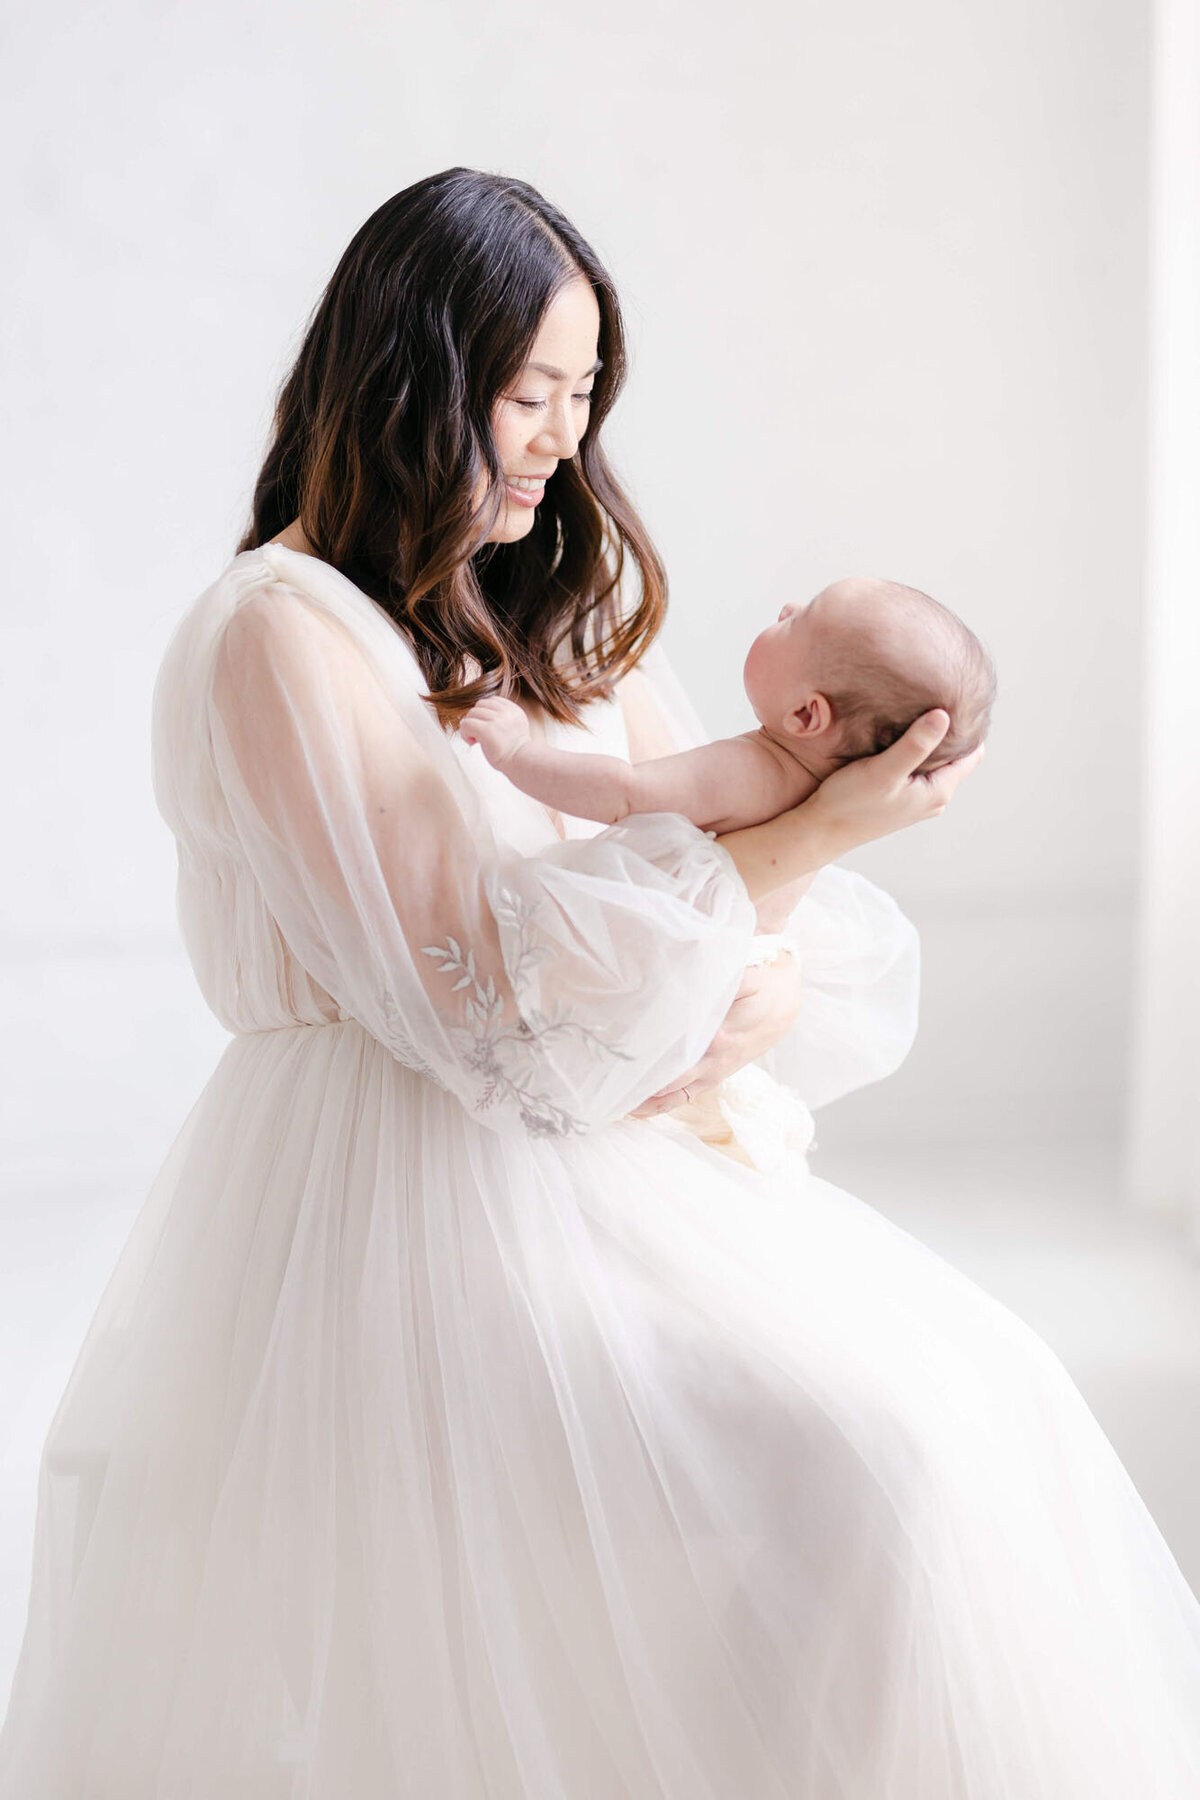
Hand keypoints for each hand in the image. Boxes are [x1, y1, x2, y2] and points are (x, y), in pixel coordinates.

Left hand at [460, 696, 530, 768]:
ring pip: (472, 713)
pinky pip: (466, 724)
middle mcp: (506, 713)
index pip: (492, 700)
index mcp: (514, 710)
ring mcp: (497, 720)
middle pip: (480, 704)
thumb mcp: (515, 728)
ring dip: (470, 726)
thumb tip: (480, 715)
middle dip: (476, 718)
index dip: (485, 713)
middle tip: (480, 734)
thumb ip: (503, 718)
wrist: (522, 763)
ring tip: (476, 739)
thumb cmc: (516, 751)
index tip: (488, 727)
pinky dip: (465, 733)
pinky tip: (473, 742)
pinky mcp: (487, 730)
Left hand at [629, 951, 803, 1117]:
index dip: (648, 1055)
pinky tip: (637, 1110)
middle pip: (669, 1077)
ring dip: (645, 1100)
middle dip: (639, 1082)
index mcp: (718, 1033)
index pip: (676, 1050)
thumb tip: (697, 979)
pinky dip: (661, 1106)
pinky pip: (685, 1098)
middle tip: (606, 1085)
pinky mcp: (714, 1077)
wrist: (785, 1006)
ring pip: (675, 1093)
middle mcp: (713, 1058)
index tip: (619, 1057)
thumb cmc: (761, 987)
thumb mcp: (747, 977)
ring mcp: (713, 1071)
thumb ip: (725, 980)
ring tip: (614, 1105)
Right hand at [807, 710, 984, 856]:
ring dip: (928, 742)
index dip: (968, 727)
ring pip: (935, 762)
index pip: (973, 753)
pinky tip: (897, 738)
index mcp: (939, 791)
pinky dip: (913, 752)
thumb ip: (915, 745)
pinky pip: (917, 769)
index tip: (955, 701)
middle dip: (948, 732)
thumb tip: (944, 716)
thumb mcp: (884, 770)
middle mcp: (934, 798)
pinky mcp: (901, 799)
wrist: (821, 831)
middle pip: (955, 756)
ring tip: (915, 714)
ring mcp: (918, 800)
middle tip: (934, 700)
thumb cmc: (850, 802)